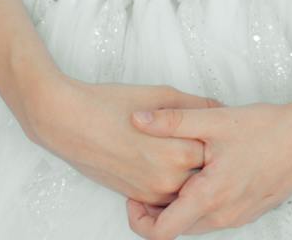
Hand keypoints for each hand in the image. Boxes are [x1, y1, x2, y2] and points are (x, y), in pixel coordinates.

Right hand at [25, 76, 222, 205]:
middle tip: (203, 136)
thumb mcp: (163, 95)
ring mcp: (152, 192)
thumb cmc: (112, 103)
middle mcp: (169, 179)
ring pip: (188, 187)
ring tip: (179, 145)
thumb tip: (223, 109)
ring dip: (191, 171)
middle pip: (205, 171)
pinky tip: (164, 159)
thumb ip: (198, 106)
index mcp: (180, 152)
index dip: (219, 136)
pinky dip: (173, 183)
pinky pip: (168, 196)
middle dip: (208, 155)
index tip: (219, 127)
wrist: (68, 122)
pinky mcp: (137, 196)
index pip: (218, 150)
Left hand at [124, 97, 291, 236]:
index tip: (136, 195)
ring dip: (183, 205)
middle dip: (159, 209)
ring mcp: (240, 217)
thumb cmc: (268, 128)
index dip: (138, 218)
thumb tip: (137, 120)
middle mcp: (223, 216)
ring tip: (184, 170)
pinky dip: (205, 202)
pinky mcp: (252, 212)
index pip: (159, 233)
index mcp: (209, 197)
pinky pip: (217, 217)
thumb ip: (172, 121)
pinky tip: (211, 171)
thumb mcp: (215, 120)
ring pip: (197, 223)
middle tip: (155, 177)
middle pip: (176, 229)